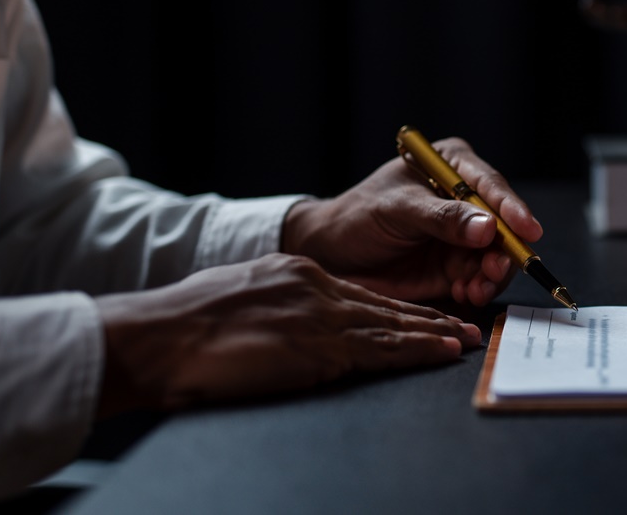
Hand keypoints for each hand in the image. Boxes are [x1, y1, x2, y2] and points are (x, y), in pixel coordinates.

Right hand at [94, 254, 481, 415]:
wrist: (159, 338)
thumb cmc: (185, 328)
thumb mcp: (241, 299)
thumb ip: (277, 306)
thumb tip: (291, 325)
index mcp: (297, 274)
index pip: (362, 293)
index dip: (400, 307)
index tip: (428, 315)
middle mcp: (316, 288)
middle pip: (386, 305)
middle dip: (430, 318)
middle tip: (467, 326)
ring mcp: (320, 316)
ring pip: (393, 325)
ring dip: (435, 334)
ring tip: (467, 339)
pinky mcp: (318, 346)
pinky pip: (381, 348)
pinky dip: (418, 349)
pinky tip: (443, 351)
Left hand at [282, 137, 542, 305]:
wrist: (329, 254)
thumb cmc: (357, 217)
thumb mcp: (397, 210)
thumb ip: (442, 218)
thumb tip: (488, 228)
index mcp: (452, 167)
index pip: (490, 185)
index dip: (512, 208)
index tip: (526, 229)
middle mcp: (464, 200)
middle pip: (502, 223)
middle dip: (504, 249)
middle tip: (495, 268)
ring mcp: (462, 236)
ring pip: (494, 255)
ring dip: (491, 274)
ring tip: (476, 288)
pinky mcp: (454, 267)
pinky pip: (478, 279)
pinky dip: (477, 289)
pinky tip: (466, 294)